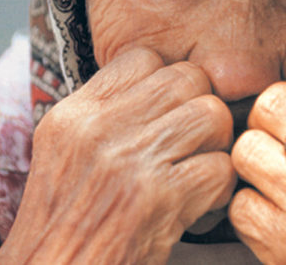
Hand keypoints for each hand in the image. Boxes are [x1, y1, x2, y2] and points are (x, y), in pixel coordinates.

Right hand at [0, 48, 235, 264]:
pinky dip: (221, 189)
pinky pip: (220, 167)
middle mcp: (100, 130)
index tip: (170, 111)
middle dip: (202, 107)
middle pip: (187, 78)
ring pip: (211, 115)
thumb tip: (162, 89)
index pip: (144, 58)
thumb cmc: (64, 228)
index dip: (168, 80)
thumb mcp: (66, 156)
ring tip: (202, 169)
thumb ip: (109, 116)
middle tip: (197, 140)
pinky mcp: (158, 200)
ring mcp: (129, 163)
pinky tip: (203, 206)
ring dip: (217, 145)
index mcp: (75, 115)